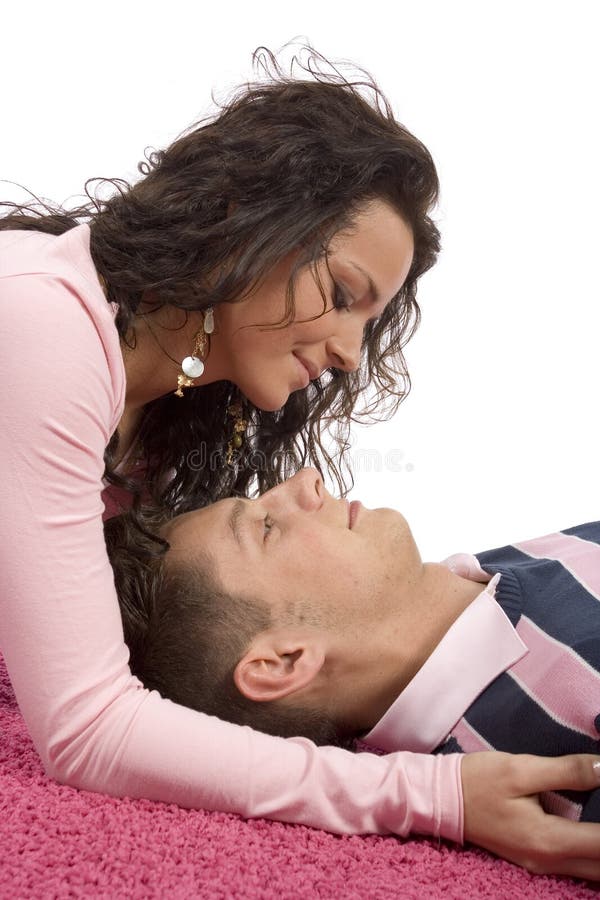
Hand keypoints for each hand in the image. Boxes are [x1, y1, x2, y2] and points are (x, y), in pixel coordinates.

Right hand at [461, 752, 599, 879]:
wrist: (441, 798)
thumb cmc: (478, 780)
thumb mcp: (521, 767)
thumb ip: (566, 771)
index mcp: (548, 839)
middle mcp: (549, 861)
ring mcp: (541, 865)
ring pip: (594, 872)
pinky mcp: (535, 859)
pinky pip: (579, 866)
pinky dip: (595, 854)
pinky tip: (596, 832)